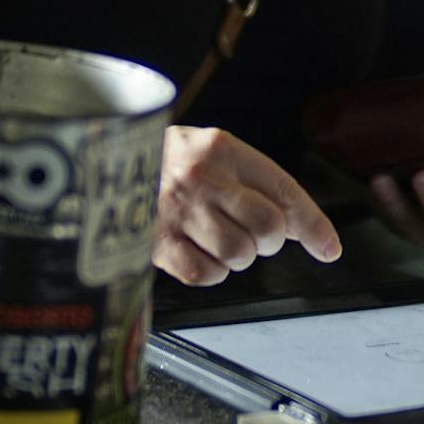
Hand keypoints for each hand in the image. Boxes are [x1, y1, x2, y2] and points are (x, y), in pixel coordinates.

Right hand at [153, 126, 341, 285]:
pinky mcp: (154, 244)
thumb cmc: (163, 161)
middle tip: (252, 235)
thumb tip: (297, 227)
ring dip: (238, 257)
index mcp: (222, 148)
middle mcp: (201, 177)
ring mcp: (176, 211)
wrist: (94, 163)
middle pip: (268, 228)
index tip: (329, 248)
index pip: (284, 190)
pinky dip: (210, 272)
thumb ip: (251, 180)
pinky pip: (206, 275)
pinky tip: (196, 252)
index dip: (314, 224)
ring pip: (239, 255)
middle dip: (268, 241)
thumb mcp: (208, 150)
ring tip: (218, 240)